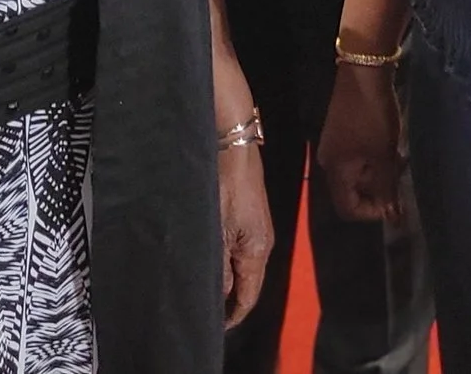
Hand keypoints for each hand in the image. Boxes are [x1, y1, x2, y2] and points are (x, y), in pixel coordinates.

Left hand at [218, 138, 271, 326]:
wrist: (233, 144)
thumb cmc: (223, 186)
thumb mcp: (216, 229)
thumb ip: (219, 265)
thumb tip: (220, 293)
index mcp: (257, 250)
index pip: (249, 295)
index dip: (234, 314)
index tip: (216, 327)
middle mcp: (263, 243)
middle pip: (249, 282)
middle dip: (230, 298)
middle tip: (207, 309)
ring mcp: (258, 227)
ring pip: (244, 264)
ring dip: (228, 278)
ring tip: (207, 287)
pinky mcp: (251, 215)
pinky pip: (241, 248)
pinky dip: (228, 260)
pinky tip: (214, 258)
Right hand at [316, 63, 404, 224]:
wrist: (364, 71)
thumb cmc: (373, 116)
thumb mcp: (383, 154)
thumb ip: (386, 188)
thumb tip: (391, 218)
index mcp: (335, 171)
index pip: (348, 209)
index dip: (373, 212)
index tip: (395, 201)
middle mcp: (330, 162)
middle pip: (354, 191)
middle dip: (380, 188)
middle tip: (401, 172)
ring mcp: (336, 146)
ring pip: (360, 173)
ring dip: (381, 171)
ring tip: (400, 155)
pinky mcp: (344, 132)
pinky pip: (360, 157)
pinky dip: (376, 157)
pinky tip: (392, 144)